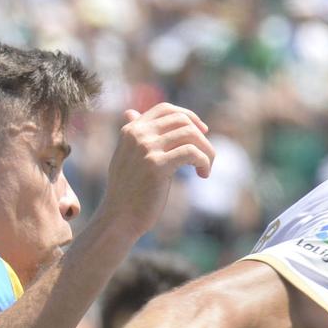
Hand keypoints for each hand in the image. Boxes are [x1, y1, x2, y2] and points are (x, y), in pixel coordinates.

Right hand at [95, 103, 215, 239]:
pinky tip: (203, 174)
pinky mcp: (157, 165)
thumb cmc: (127, 191)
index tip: (202, 132)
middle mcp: (138, 134)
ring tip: (206, 168)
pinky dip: (204, 161)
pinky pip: (192, 153)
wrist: (119, 217)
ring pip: (190, 134)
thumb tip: (131, 113)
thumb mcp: (125, 156)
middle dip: (201, 136)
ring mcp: (146, 148)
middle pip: (182, 120)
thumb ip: (133, 136)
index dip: (189, 117)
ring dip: (207, 150)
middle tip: (207, 156)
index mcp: (131, 130)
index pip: (166, 109)